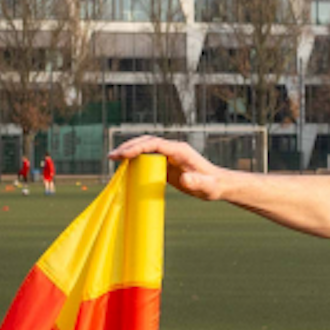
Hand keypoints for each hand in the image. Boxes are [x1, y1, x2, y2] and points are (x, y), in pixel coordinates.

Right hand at [109, 135, 228, 201]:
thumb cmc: (212, 185)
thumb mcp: (206, 186)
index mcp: (180, 150)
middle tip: (111, 156)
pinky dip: (135, 159)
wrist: (218, 185)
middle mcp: (173, 149)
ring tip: (113, 158)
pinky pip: (148, 157)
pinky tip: (124, 166)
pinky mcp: (167, 162)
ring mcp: (169, 155)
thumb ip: (196, 182)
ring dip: (129, 151)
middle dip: (128, 147)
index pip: (154, 144)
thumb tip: (183, 179)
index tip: (123, 154)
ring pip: (146, 148)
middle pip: (146, 142)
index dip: (137, 147)